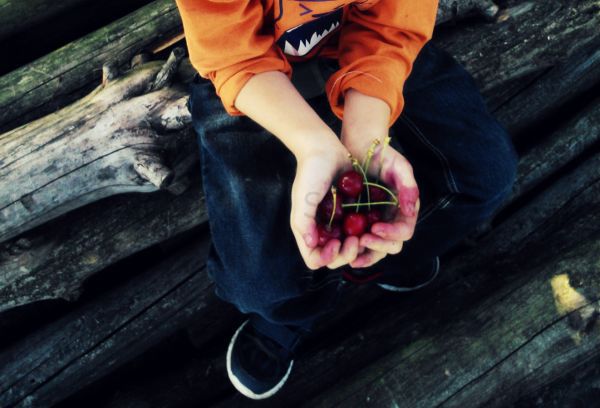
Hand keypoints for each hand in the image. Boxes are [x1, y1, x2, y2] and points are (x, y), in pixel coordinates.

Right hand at [290, 138, 360, 269]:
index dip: (327, 257)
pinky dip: (367, 234)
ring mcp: (337, 224)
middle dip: (347, 253)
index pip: (315, 259)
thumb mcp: (304, 197)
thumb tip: (311, 244)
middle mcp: (322, 231)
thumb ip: (304, 222)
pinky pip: (361, 233)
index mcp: (307, 230)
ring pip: (350, 249)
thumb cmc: (310, 172)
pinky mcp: (351, 215)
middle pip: (335, 258)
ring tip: (366, 234)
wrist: (325, 150)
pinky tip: (373, 226)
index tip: (336, 243)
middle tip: (356, 239)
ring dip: (360, 247)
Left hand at [350, 144, 419, 267]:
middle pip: (392, 245)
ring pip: (376, 248)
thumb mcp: (400, 166)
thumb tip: (411, 211)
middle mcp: (393, 220)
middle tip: (362, 240)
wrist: (362, 148)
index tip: (375, 228)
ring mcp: (377, 222)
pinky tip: (342, 247)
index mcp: (405, 210)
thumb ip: (408, 187)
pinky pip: (360, 241)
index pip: (404, 231)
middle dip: (378, 246)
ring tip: (352, 252)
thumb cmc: (383, 155)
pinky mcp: (361, 222)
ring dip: (366, 253)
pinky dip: (354, 248)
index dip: (392, 234)